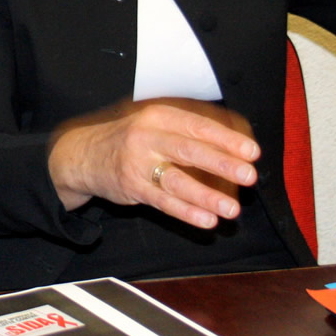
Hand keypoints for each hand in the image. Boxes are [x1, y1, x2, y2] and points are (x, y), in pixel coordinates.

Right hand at [46, 98, 260, 229]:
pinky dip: (186, 212)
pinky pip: (163, 202)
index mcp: (158, 116)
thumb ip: (188, 130)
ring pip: (177, 181)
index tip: (252, 152)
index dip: (226, 138)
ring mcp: (137, 163)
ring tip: (232, 208)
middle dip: (222, 163)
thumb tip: (233, 143)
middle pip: (189, 150)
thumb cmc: (130, 139)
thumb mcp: (154, 123)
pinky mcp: (132, 187)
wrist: (83, 154)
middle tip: (249, 175)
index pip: (197, 126)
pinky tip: (206, 219)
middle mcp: (147, 136)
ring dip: (207, 196)